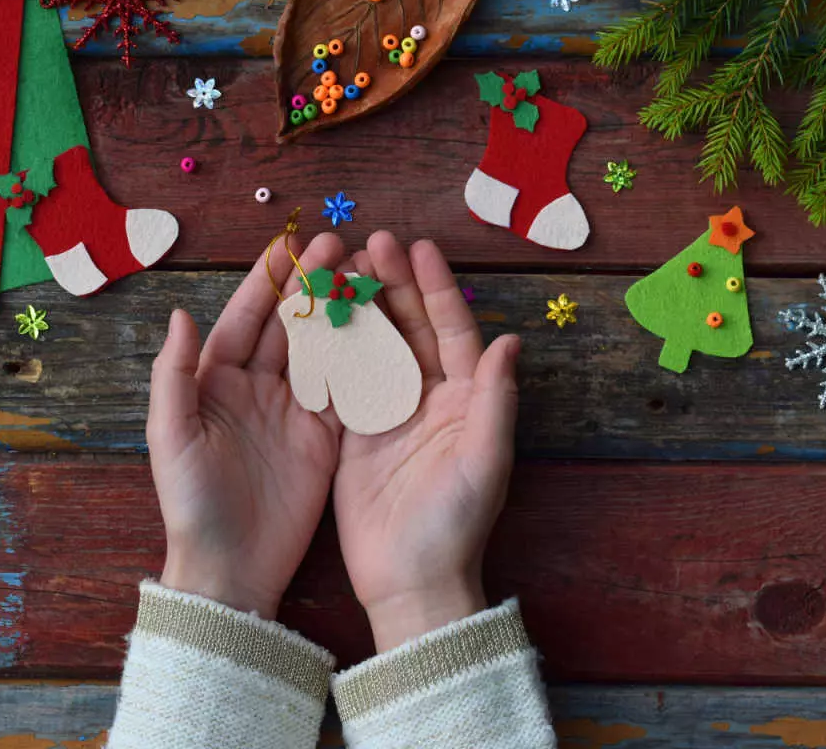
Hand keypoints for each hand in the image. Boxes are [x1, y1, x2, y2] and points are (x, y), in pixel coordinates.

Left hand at [148, 233, 344, 618]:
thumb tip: (180, 314)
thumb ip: (173, 376)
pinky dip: (361, 360)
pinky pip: (344, 391)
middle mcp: (255, 389)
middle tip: (340, 247)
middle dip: (311, 285)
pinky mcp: (322, 438)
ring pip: (319, 350)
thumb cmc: (191, 504)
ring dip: (339, 314)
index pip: (243, 319)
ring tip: (364, 275)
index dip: (268, 282)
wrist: (230, 568)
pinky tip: (381, 329)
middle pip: (286, 326)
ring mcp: (291, 412)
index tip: (293, 244)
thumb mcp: (171, 438)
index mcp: (215, 382)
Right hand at [333, 232, 519, 650]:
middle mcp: (430, 399)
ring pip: (376, 346)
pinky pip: (345, 380)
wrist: (410, 581)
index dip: (436, 288)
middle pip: (412, 328)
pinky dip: (332, 347)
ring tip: (341, 267)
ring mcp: (391, 414)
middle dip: (392, 285)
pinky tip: (316, 316)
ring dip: (361, 307)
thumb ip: (496, 401)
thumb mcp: (485, 462)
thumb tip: (509, 339)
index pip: (453, 330)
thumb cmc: (455, 525)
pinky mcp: (356, 435)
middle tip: (369, 244)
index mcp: (467, 399)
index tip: (416, 248)